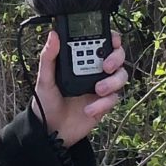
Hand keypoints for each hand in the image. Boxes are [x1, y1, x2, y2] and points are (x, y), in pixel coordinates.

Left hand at [35, 29, 128, 146]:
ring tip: (97, 90)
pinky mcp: (105, 103)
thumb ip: (49, 57)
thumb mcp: (44, 79)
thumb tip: (53, 35)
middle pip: (117, 56)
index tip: (112, 39)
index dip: (111, 37)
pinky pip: (114, 98)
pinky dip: (103, 103)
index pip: (101, 42)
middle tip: (106, 66)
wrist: (52, 130)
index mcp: (81, 60)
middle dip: (116, 58)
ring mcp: (102, 86)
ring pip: (121, 76)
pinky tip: (89, 109)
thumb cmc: (46, 102)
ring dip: (112, 82)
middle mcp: (94, 70)